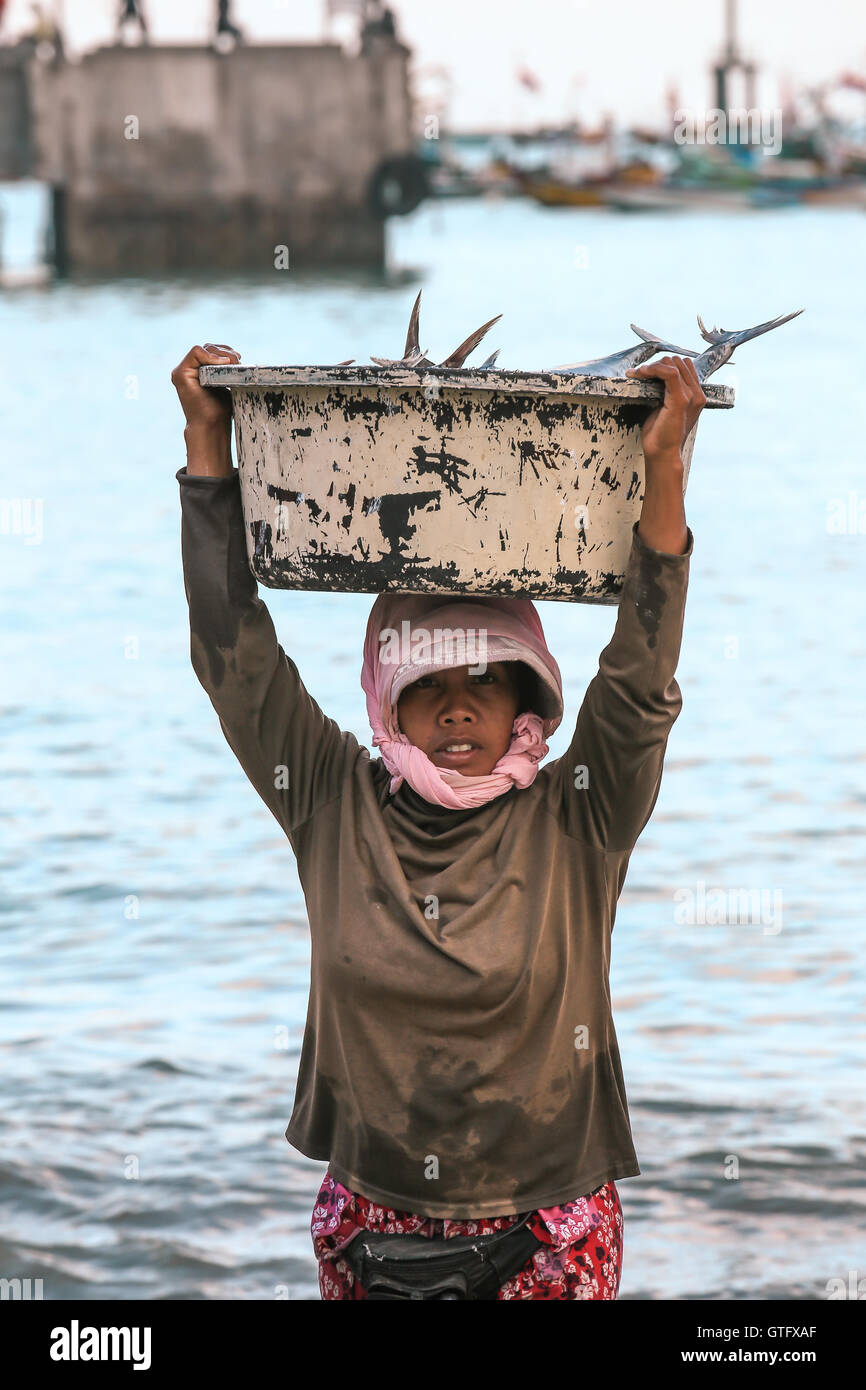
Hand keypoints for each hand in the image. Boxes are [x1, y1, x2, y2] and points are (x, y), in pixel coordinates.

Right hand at [171, 343, 241, 475]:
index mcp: (198, 372)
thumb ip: (225, 370)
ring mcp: (182, 371)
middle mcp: (188, 370)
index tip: (239, 360)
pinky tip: (223, 363)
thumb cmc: (221, 410)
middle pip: (208, 348)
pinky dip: (211, 356)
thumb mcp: (226, 384)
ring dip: (220, 353)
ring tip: (233, 363)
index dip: (225, 352)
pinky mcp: (180, 374)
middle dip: (225, 351)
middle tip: (238, 361)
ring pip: (202, 348)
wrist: (212, 425)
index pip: (212, 351)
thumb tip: (237, 355)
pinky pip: (196, 352)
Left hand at [625, 356, 706, 467]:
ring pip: (673, 364)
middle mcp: (696, 393)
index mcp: (695, 395)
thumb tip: (652, 375)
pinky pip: (669, 373)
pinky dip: (653, 369)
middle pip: (677, 361)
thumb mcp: (664, 408)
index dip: (663, 365)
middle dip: (656, 364)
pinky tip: (641, 374)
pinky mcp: (681, 399)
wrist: (662, 453)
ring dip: (651, 366)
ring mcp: (691, 396)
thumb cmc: (660, 434)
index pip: (684, 365)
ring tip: (638, 375)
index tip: (644, 372)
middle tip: (638, 374)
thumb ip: (665, 392)